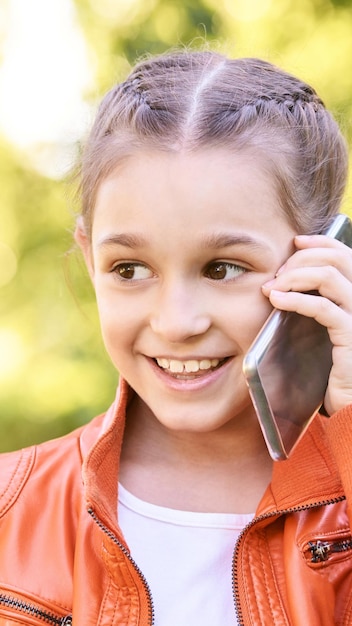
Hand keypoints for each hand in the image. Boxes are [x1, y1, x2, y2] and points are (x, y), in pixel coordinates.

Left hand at [261, 234, 351, 414]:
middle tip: (277, 274)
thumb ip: (321, 302)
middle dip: (301, 258)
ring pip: (329, 275)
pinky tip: (277, 301)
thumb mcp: (328, 329)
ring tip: (273, 287)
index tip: (295, 242)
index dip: (320, 242)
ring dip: (294, 275)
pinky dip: (295, 298)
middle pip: (336, 258)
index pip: (345, 254)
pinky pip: (322, 307)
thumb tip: (291, 277)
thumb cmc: (336, 368)